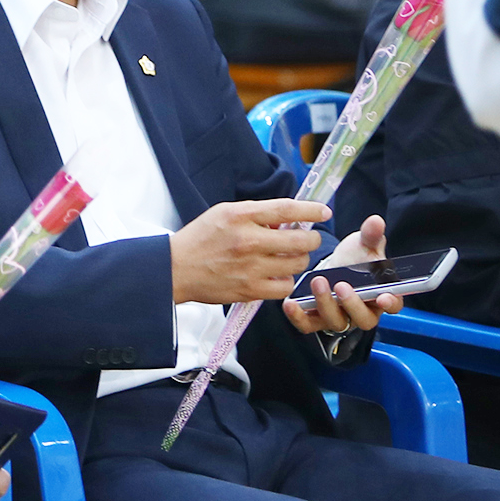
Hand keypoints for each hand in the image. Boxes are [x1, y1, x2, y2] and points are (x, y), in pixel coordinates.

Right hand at [170, 198, 329, 303]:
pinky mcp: (250, 290)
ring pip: (296, 265)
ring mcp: (250, 268)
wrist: (176, 269)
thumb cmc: (200, 239)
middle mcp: (248, 241)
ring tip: (288, 257)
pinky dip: (285, 280)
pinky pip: (284, 287)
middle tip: (308, 240)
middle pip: (300, 242)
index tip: (323, 212)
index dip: (310, 211)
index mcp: (241, 216)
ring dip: (298, 260)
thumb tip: (285, 220)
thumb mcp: (225, 213)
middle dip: (311, 240)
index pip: (285, 210)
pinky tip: (277, 275)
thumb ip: (256, 214)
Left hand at [283, 214, 402, 334]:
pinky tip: (291, 303)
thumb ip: (371, 235)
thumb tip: (376, 222)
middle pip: (363, 319)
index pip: (393, 304)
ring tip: (318, 282)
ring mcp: (339, 318)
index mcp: (381, 294)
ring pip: (336, 322)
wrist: (332, 266)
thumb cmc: (354, 259)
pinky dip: (299, 316)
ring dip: (326, 304)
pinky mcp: (316, 320)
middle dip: (352, 303)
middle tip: (341, 285)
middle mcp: (362, 312)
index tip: (383, 296)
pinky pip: (308, 324)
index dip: (390, 303)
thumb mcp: (363, 244)